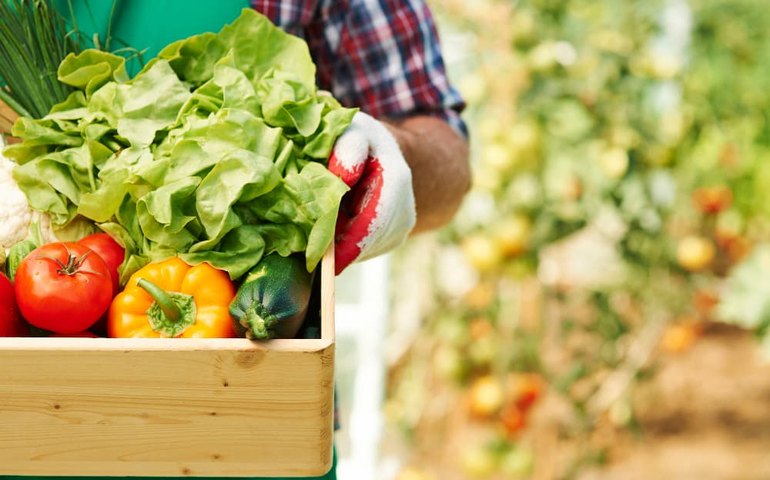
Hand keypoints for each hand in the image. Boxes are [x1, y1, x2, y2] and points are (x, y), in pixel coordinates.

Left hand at [328, 112, 415, 274]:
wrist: (382, 153)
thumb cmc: (359, 139)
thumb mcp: (352, 131)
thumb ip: (348, 147)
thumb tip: (343, 176)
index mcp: (395, 181)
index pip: (373, 222)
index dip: (348, 244)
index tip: (323, 262)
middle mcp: (405, 210)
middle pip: (367, 242)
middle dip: (335, 248)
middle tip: (305, 250)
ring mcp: (401, 229)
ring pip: (364, 250)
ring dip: (338, 247)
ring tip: (316, 231)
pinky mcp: (392, 240)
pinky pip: (363, 251)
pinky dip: (344, 246)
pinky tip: (331, 229)